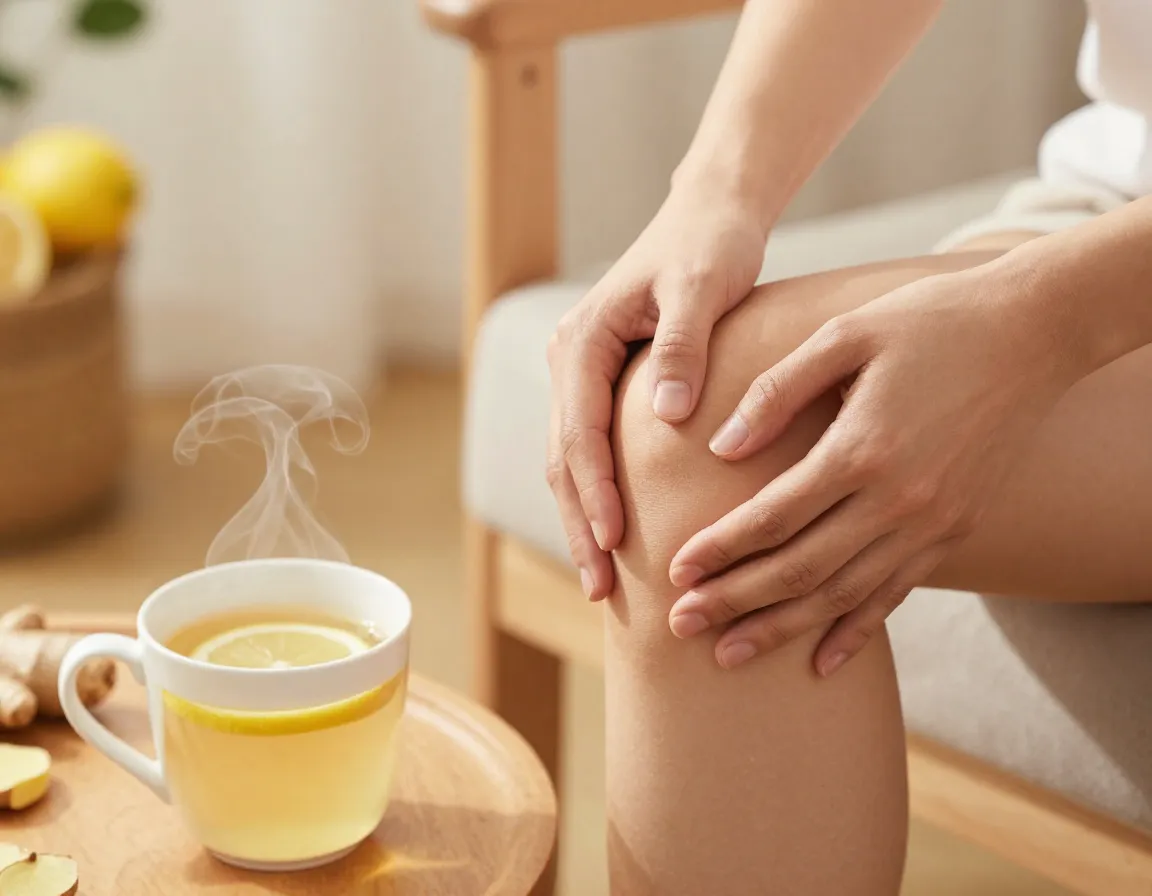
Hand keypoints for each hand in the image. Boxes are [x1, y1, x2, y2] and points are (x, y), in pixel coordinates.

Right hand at [547, 176, 768, 599]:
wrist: (710, 213)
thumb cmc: (709, 244)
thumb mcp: (703, 285)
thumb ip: (686, 347)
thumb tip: (672, 417)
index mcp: (584, 340)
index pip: (580, 430)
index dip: (595, 491)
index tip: (615, 542)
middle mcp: (571, 359)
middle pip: (564, 457)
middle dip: (580, 524)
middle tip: (600, 589)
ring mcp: (583, 374)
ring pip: (570, 460)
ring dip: (584, 519)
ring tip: (602, 580)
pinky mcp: (604, 384)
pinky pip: (591, 449)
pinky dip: (599, 495)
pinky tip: (618, 536)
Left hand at [666, 265, 1078, 672]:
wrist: (1033, 332)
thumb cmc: (927, 322)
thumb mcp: (844, 334)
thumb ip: (777, 391)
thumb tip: (720, 448)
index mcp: (864, 447)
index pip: (773, 516)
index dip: (721, 548)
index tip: (676, 571)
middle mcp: (900, 499)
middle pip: (801, 568)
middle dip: (735, 601)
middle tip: (681, 624)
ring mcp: (932, 522)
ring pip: (843, 594)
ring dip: (782, 628)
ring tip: (728, 655)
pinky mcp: (955, 529)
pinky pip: (896, 594)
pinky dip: (855, 631)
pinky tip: (820, 662)